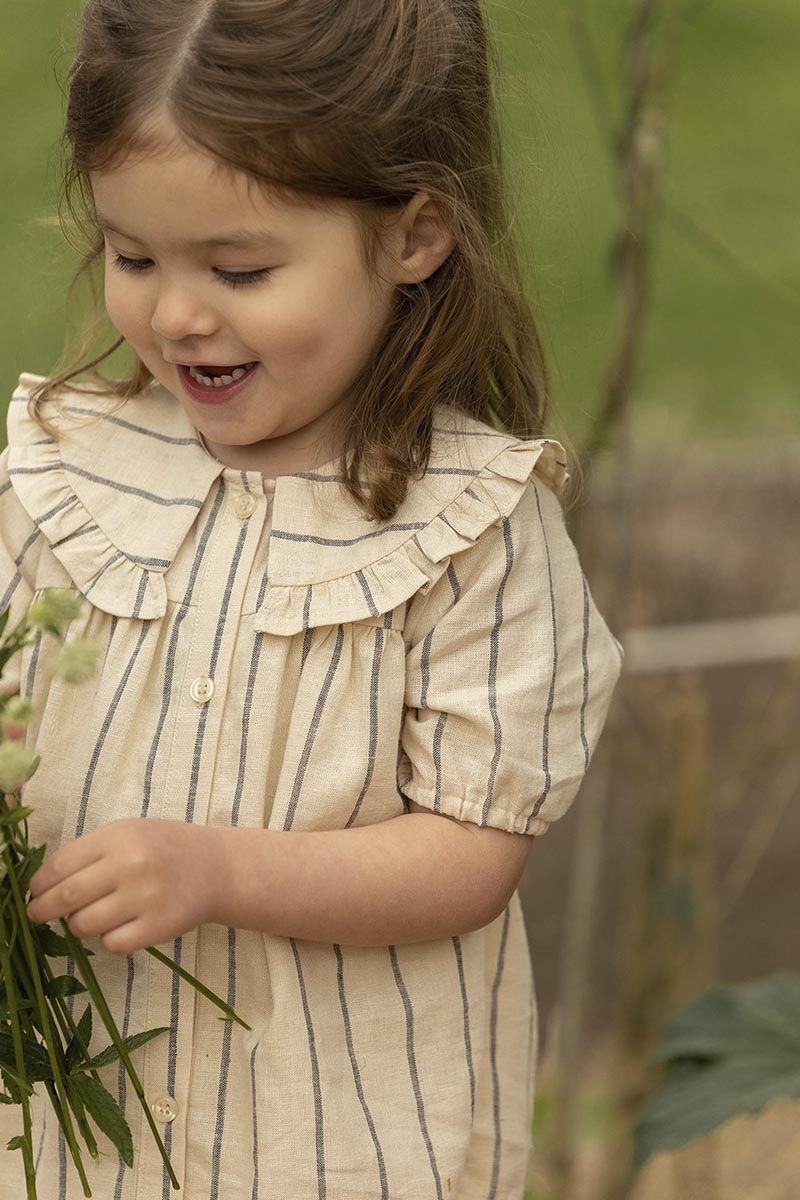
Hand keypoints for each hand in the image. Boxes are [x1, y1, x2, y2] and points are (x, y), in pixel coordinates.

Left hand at [27, 819, 224, 955]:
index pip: (59, 865)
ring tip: (93, 916)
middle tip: (37, 915)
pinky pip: (112, 944)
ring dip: (79, 925)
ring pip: (84, 925)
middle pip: (65, 897)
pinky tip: (122, 926)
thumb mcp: (129, 833)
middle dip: (42, 911)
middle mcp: (130, 865)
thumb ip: (90, 852)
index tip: (34, 893)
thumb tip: (43, 884)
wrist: (217, 867)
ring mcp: (145, 898)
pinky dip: (109, 939)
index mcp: (118, 837)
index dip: (38, 884)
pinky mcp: (158, 926)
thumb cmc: (165, 849)